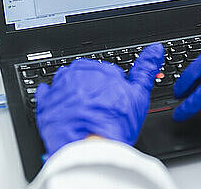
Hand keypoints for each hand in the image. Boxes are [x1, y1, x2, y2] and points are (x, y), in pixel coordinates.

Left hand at [36, 44, 164, 155]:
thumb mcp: (138, 96)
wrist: (89, 150)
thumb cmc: (114, 125)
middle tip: (102, 108)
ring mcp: (59, 89)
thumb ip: (145, 71)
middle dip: (93, 88)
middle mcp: (76, 74)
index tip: (116, 100)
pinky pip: (46, 94)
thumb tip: (154, 51)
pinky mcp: (45, 105)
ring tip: (84, 111)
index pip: (108, 72)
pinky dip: (53, 98)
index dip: (114, 88)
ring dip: (73, 92)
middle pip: (86, 76)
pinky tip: (62, 107)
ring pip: (67, 83)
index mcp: (99, 69)